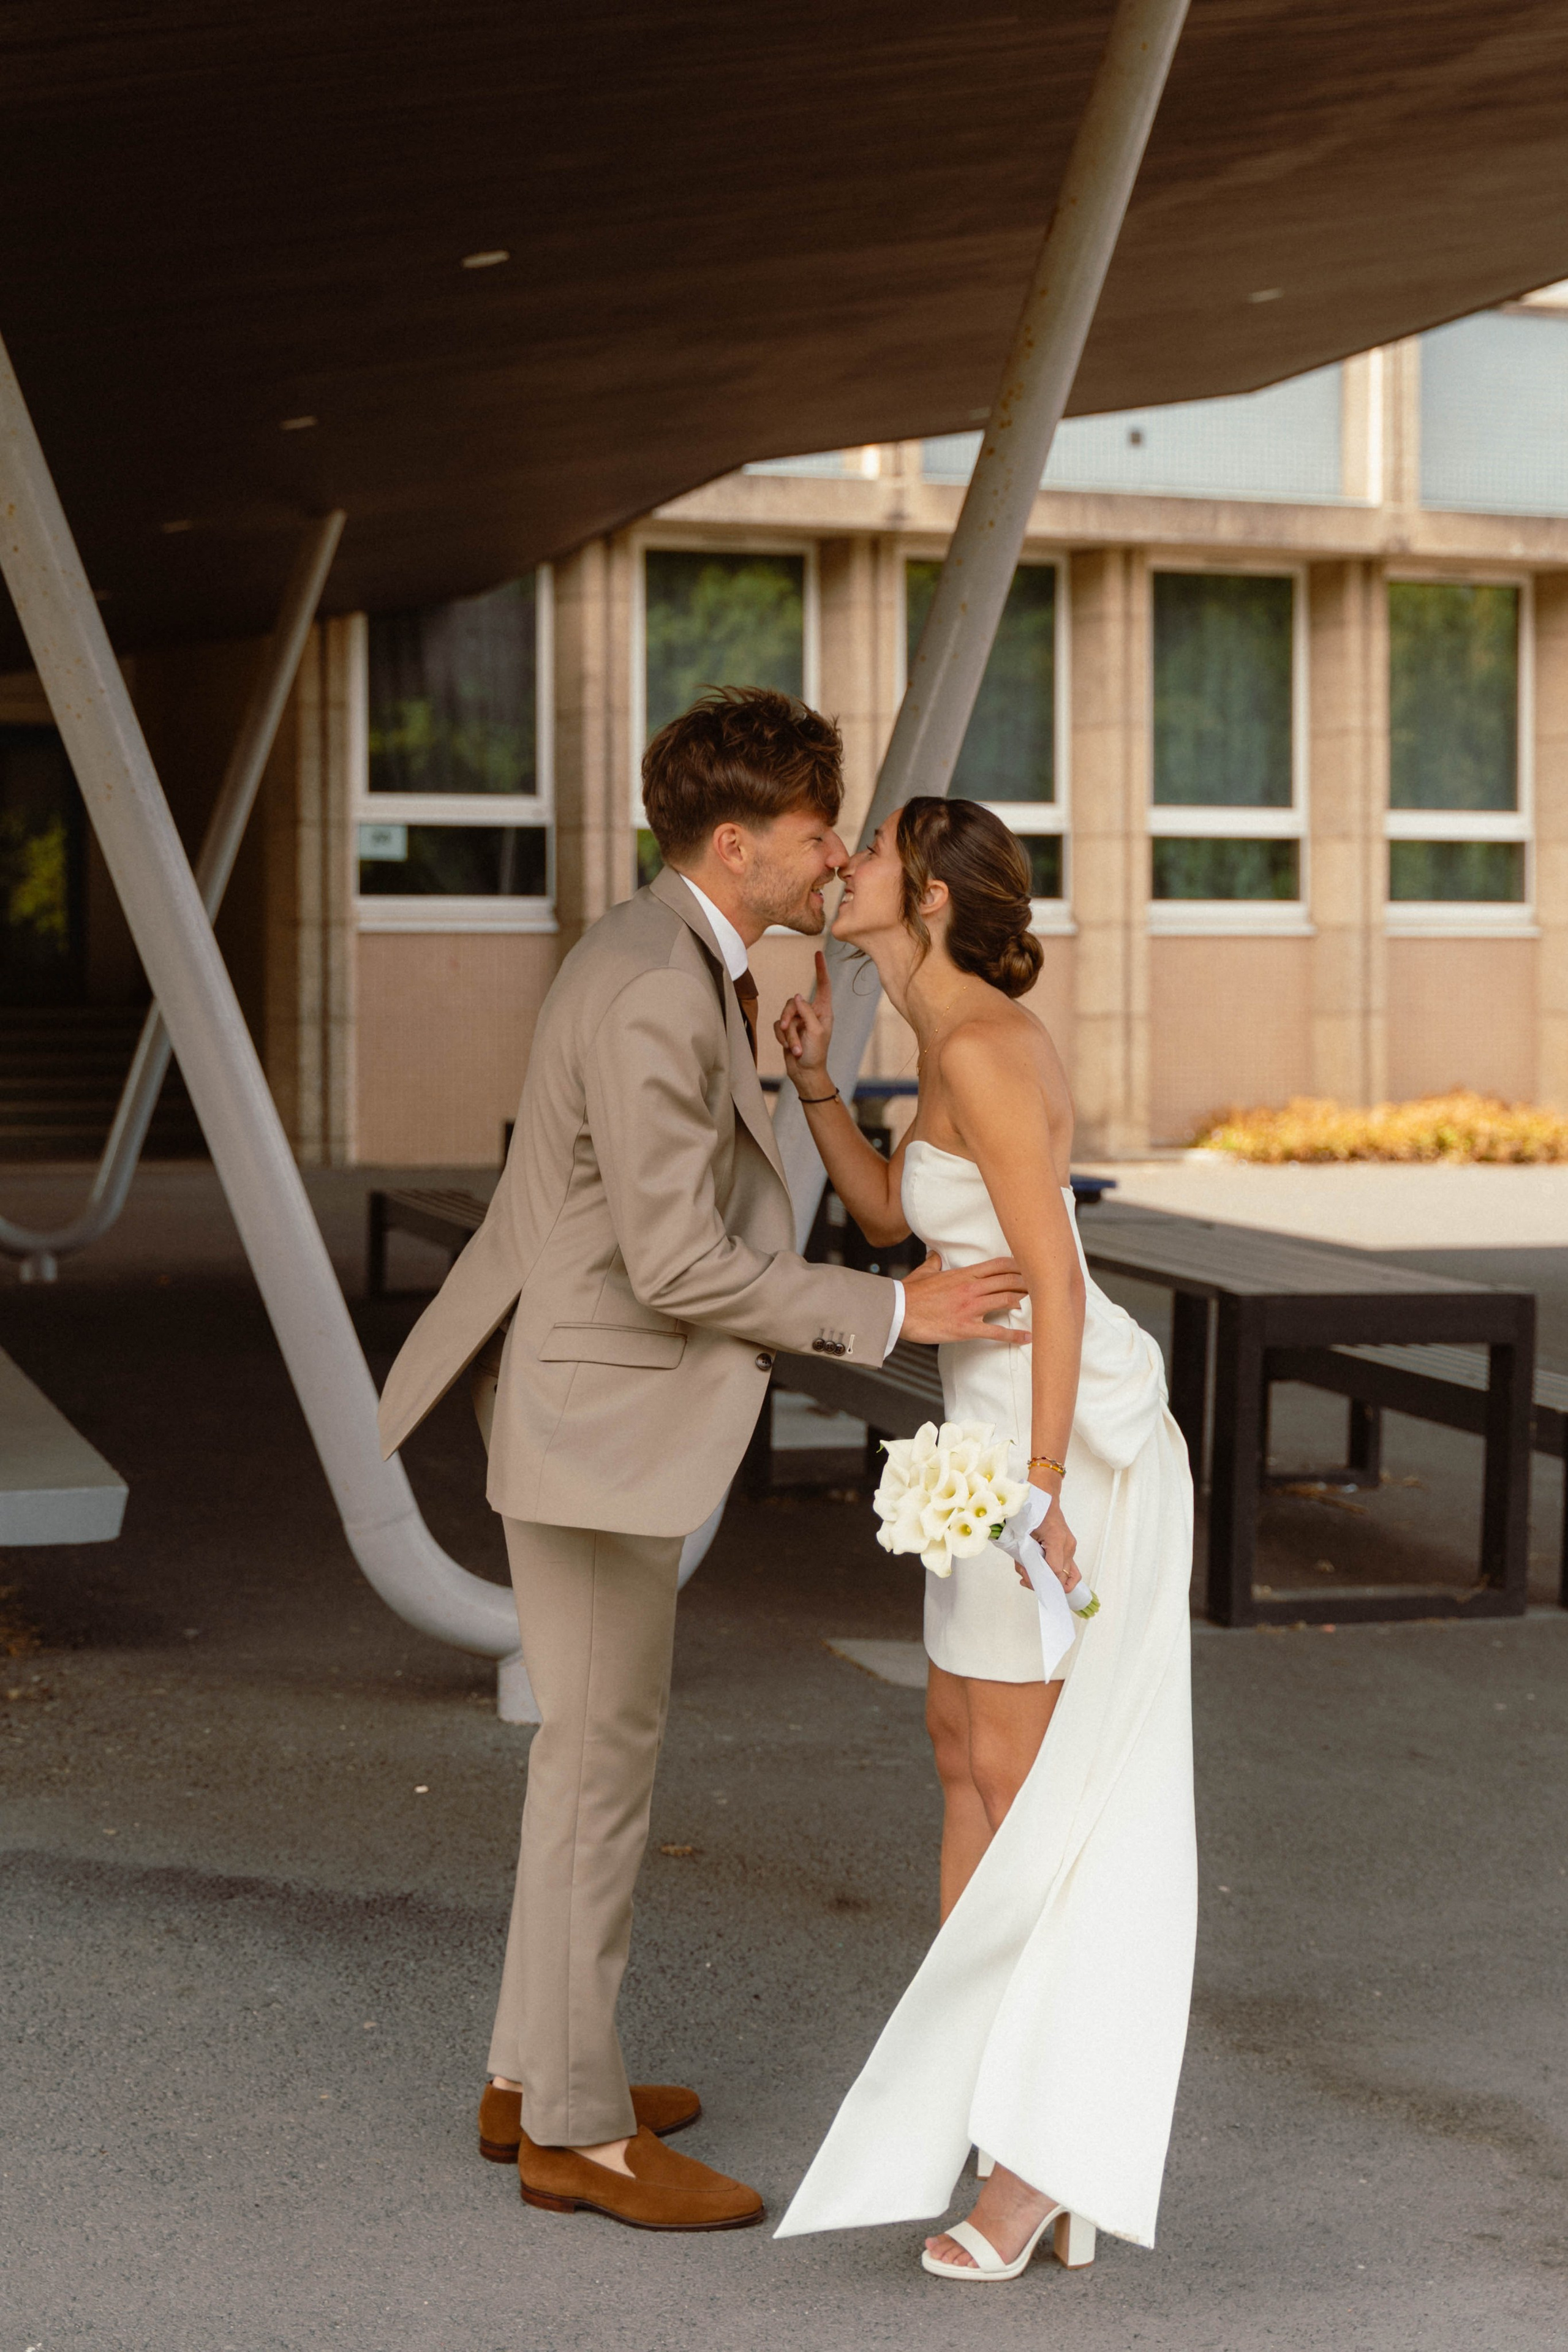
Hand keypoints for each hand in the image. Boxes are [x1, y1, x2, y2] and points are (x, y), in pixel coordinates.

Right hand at [774, 951, 833, 1094]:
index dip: (820, 969)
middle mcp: (811, 1013)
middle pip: (793, 1002)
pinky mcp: (788, 1030)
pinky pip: (778, 1026)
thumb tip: (796, 996)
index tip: (818, 953)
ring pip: (784, 1014)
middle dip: (789, 1017)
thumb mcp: (815, 1031)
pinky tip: (789, 1049)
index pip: (823, 986)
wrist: (805, 1073)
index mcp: (823, 1011)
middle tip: (790, 1031)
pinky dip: (782, 1038)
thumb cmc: (815, 1054)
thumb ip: (806, 1011)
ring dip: (788, 1034)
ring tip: (794, 1048)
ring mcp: (799, 1021)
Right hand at [898, 1248, 1028, 1345]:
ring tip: (1039, 1307)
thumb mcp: (924, 1273)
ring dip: (1024, 1302)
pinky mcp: (967, 1328)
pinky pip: (997, 1332)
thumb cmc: (909, 1294)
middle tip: (1041, 1287)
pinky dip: (1014, 1335)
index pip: (998, 1265)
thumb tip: (935, 1256)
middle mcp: (971, 1288)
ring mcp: (970, 1308)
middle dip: (1027, 1283)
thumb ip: (933, 1263)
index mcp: (963, 1274)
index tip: (1029, 1268)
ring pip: (1007, 1300)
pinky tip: (1027, 1337)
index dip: (1017, 1266)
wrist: (898, 1311)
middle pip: (1008, 1281)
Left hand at [1014, 1498, 1079, 1595]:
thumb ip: (1024, 1555)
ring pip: (1069, 1576)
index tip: (1026, 1580)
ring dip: (1050, 1579)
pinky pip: (1068, 1568)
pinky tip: (1040, 1571)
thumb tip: (1025, 1574)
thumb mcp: (1023, 1533)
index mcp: (1057, 1540)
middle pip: (1063, 1577)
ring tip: (1031, 1573)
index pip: (1056, 1571)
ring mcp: (1071, 1547)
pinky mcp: (1069, 1548)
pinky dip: (1055, 1573)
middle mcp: (1068, 1546)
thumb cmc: (1033, 1512)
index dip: (1041, 1580)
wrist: (1044, 1497)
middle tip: (1025, 1578)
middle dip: (1043, 1582)